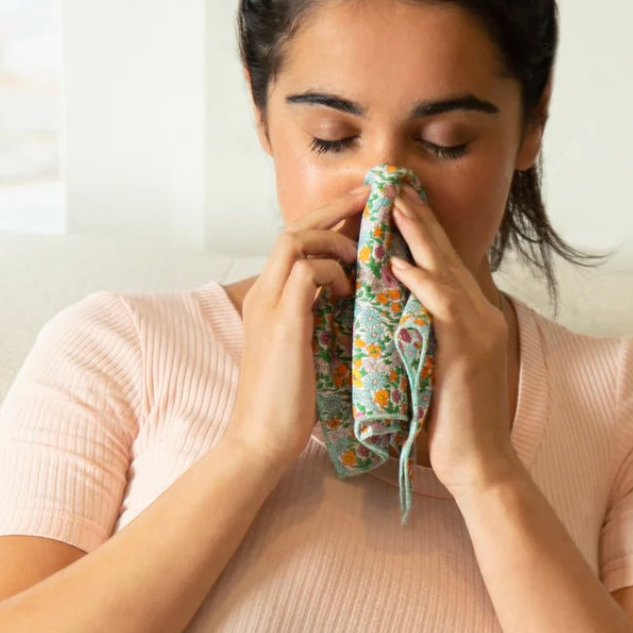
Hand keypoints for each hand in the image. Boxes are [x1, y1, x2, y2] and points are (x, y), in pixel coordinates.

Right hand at [221, 185, 367, 471]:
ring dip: (333, 237)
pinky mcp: (282, 323)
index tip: (362, 208)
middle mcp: (265, 294)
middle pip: (293, 227)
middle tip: (369, 192)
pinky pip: (305, 272)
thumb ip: (320, 319)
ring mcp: (269, 306)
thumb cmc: (289, 402)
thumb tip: (352, 302)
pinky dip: (331, 271)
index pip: (296, 241)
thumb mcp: (308, 349)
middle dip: (334, 207)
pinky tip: (350, 289)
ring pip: (294, 240)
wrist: (262, 439)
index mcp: (271, 298)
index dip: (328, 220)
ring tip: (361, 251)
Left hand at [389, 188, 520, 497]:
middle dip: (419, 219)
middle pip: (447, 257)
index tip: (396, 205)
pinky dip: (420, 281)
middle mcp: (482, 317)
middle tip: (394, 185)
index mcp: (474, 320)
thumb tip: (393, 317)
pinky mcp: (468, 350)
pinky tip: (396, 264)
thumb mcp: (435, 369)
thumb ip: (422, 337)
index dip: (423, 234)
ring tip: (392, 205)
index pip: (446, 266)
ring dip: (418, 236)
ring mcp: (479, 331)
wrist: (478, 464)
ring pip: (446, 271)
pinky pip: (443, 305)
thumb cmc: (450, 424)